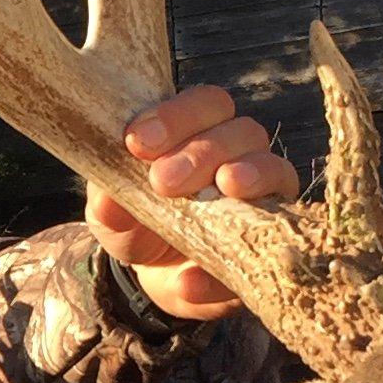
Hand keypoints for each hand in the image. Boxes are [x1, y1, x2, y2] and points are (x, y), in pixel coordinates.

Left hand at [87, 84, 302, 323]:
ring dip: (249, 176)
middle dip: (203, 151)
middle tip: (164, 181)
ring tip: (225, 189)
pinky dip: (230, 262)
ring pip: (274, 168)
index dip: (175, 115)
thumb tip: (111, 203)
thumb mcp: (112, 217)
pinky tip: (192, 279)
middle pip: (241, 131)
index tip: (138, 142)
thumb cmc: (137, 226)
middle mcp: (240, 154)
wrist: (158, 276)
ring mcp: (266, 193)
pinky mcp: (272, 240)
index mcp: (199, 133)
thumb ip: (108, 205)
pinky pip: (269, 242)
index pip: (204, 104)